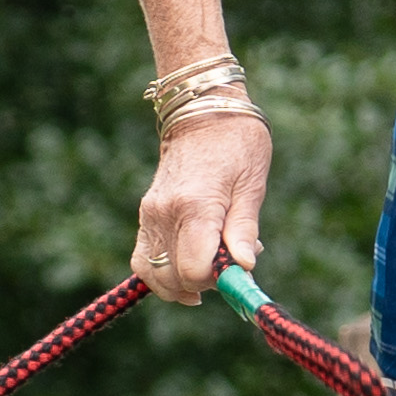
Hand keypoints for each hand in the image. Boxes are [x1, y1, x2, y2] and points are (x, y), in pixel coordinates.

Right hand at [134, 103, 269, 301]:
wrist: (202, 111)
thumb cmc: (236, 143)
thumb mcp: (251, 184)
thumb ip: (244, 230)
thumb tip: (244, 268)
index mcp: (195, 207)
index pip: (195, 270)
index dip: (218, 280)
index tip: (238, 267)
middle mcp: (165, 213)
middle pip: (175, 278)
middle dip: (204, 283)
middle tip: (228, 263)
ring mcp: (150, 214)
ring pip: (154, 274)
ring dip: (182, 284)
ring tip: (209, 270)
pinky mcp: (145, 214)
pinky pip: (144, 259)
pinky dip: (163, 273)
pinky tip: (186, 269)